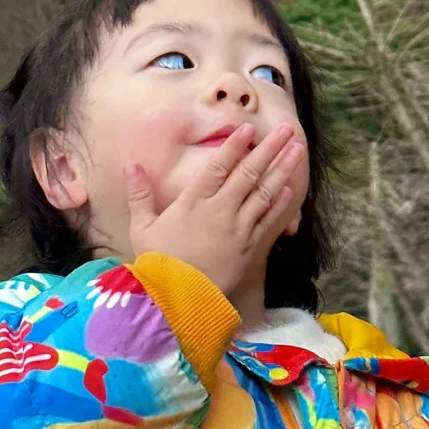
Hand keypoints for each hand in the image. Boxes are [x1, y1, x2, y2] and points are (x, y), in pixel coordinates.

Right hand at [124, 123, 305, 298]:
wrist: (177, 301)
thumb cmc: (157, 263)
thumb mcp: (142, 227)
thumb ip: (139, 194)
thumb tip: (130, 166)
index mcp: (193, 201)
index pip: (219, 165)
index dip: (235, 145)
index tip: (249, 127)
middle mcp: (220, 209)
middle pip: (249, 172)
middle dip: (269, 149)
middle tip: (287, 130)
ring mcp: (238, 228)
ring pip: (265, 192)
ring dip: (283, 170)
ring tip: (297, 151)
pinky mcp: (249, 248)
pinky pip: (268, 221)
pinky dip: (280, 204)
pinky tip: (290, 189)